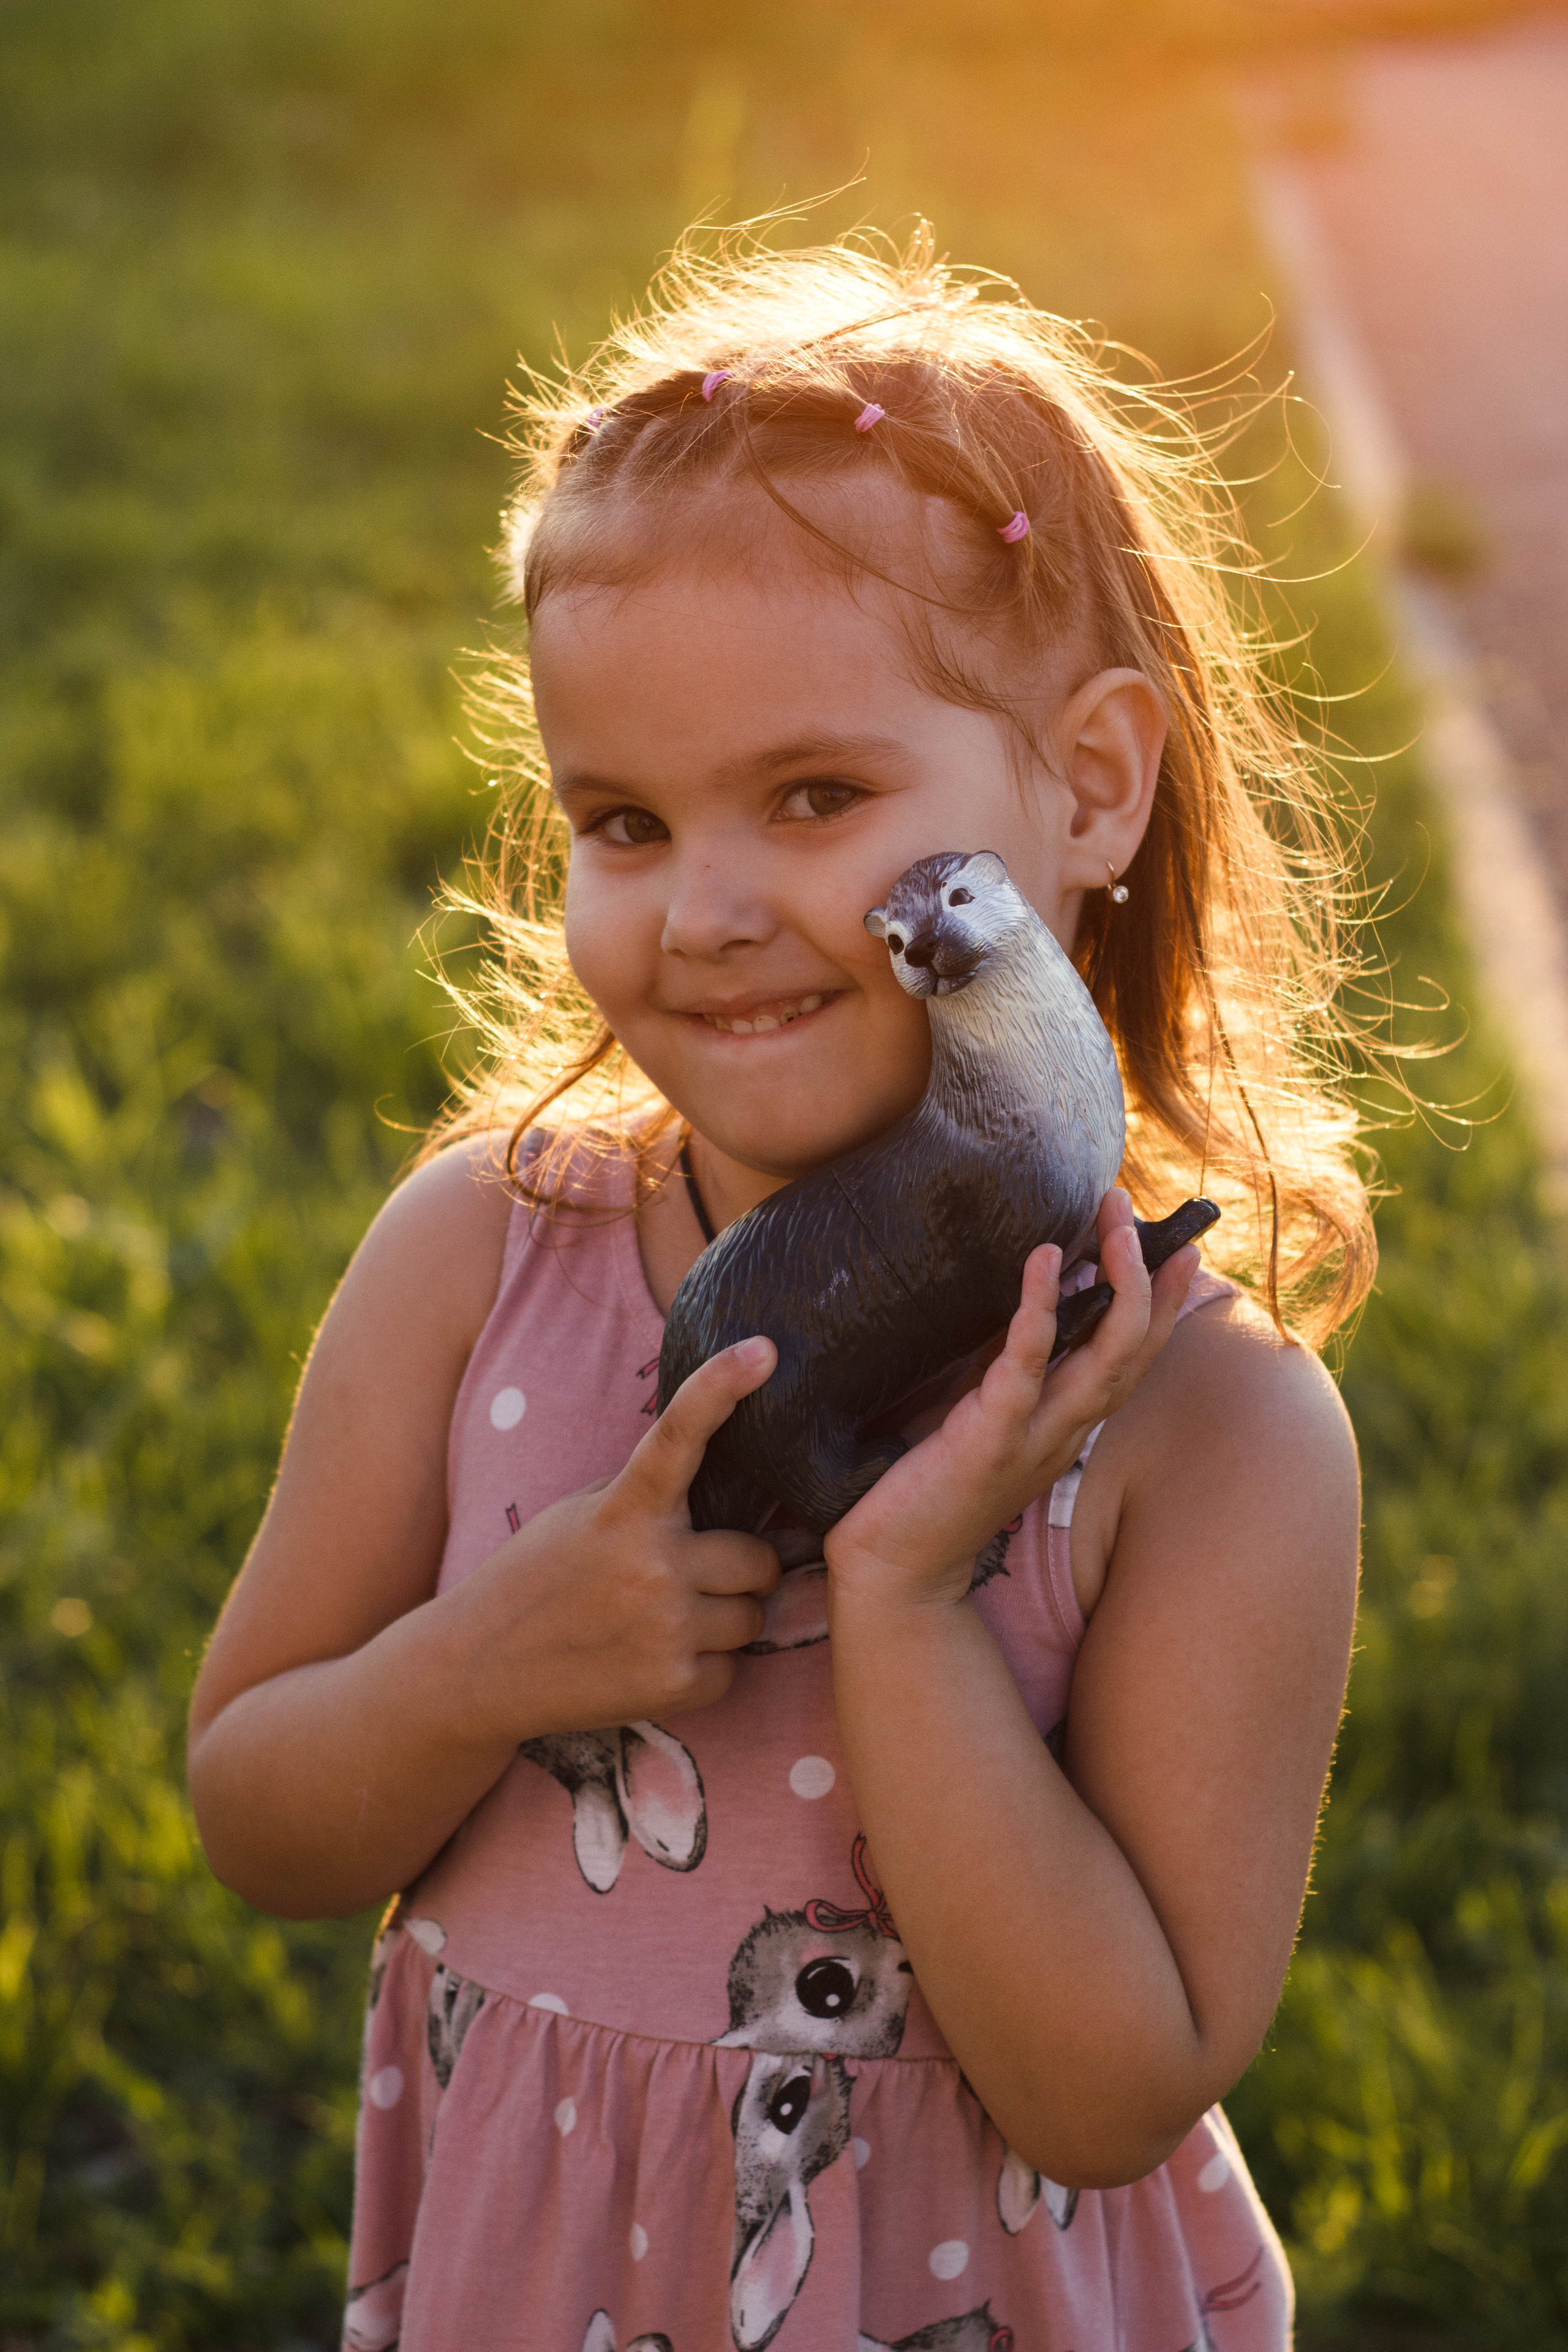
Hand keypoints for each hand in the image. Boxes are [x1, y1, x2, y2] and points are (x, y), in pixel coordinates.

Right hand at [459, 1337, 781, 1739]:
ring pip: (752, 1616)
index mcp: (623, 1509)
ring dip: (723, 1621)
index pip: (680, 1436)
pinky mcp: (673, 1684)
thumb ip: (643, 1493)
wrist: (476, 1669)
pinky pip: (731, 1669)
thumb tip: (719, 1461)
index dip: (722, 1386)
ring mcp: (666, 1626)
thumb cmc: (535, 1580)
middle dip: (738, 1571)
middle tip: (692, 1580)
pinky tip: (653, 1663)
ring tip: (665, 1624)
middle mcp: (652, 1562)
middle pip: (759, 1558)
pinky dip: (704, 1670)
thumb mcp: (578, 1516)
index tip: (762, 1349)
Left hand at [823, 1190, 1196, 1610]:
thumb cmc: (929, 1489)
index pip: (1134, 1361)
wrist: (893, 1569)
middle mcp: (1065, 1432)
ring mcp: (1034, 1439)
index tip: (1182, 1252)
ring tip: (1113, 1222)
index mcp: (1067, 1426)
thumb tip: (1023, 1311)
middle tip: (1131, 1209)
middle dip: (1148, 1275)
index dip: (1164, 1307)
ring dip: (1118, 1283)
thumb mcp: (983, 1420)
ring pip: (1105, 1358)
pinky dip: (1040, 1309)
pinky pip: (1024, 1367)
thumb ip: (1009, 1374)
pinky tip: (1043, 1260)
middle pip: (1134, 1349)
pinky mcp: (988, 1441)